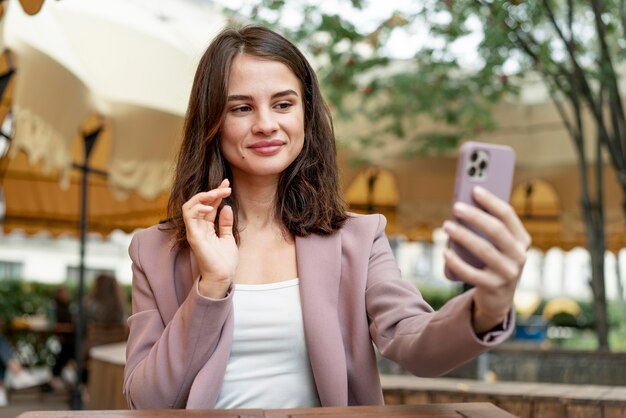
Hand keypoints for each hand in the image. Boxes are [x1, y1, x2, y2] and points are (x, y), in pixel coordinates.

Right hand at [182, 179, 237, 298]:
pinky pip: (189, 217)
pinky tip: (210, 206)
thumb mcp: (228, 238)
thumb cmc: (224, 261)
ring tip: (217, 193)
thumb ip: (225, 223)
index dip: (217, 193)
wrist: (223, 276)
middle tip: (226, 186)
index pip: (208, 205)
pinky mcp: (193, 236)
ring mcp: (194, 231)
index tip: (227, 184)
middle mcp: (198, 227)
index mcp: (206, 227)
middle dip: (212, 191)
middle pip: (199, 203)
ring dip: (204, 196)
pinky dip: (198, 209)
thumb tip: (226, 207)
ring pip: (190, 206)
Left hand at [443, 186, 530, 334]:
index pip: (508, 215)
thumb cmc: (492, 262)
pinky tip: (445, 252)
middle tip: (456, 207)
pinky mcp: (494, 288)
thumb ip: (486, 229)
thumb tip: (463, 208)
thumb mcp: (495, 246)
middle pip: (497, 230)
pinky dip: (457, 262)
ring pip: (484, 250)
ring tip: (446, 225)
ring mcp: (509, 273)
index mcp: (522, 240)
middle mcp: (519, 256)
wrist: (498, 298)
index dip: (491, 201)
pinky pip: (472, 274)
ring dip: (463, 236)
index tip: (474, 189)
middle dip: (476, 216)